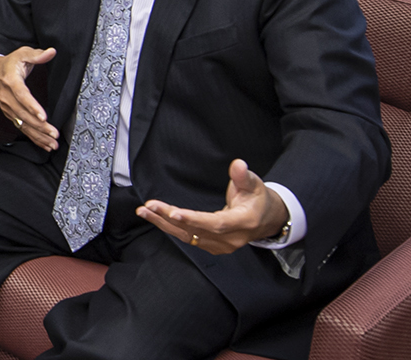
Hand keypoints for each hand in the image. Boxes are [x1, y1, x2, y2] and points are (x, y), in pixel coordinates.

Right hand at [0, 46, 57, 149]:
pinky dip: (34, 138)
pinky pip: (22, 128)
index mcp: (11, 81)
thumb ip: (37, 54)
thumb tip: (51, 52)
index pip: (21, 95)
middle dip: (39, 126)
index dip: (32, 106)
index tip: (43, 116)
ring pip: (23, 124)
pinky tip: (45, 144)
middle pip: (23, 115)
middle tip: (53, 133)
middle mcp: (8, 97)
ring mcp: (8, 108)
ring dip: (38, 135)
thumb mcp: (22, 54)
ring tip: (52, 143)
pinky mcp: (11, 115)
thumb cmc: (9, 64)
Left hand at [136, 159, 289, 254]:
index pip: (216, 224)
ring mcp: (221, 245)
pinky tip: (155, 218)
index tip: (173, 213)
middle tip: (149, 207)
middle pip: (196, 230)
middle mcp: (231, 238)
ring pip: (188, 236)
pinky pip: (188, 238)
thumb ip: (243, 175)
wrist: (266, 220)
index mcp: (243, 222)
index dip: (194, 219)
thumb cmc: (259, 200)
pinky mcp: (212, 246)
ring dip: (164, 224)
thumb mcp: (255, 184)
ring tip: (144, 211)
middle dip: (169, 218)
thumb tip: (237, 164)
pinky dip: (170, 229)